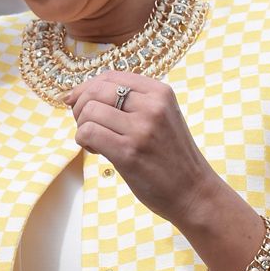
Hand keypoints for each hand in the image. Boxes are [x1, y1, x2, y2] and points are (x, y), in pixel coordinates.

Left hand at [66, 71, 221, 227]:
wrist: (195, 193)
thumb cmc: (169, 155)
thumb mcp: (159, 116)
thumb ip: (128, 101)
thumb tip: (75, 94)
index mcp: (159, 92)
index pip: (109, 76)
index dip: (86, 87)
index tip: (77, 101)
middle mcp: (152, 106)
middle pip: (95, 91)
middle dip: (80, 106)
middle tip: (85, 124)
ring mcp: (141, 129)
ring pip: (88, 111)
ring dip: (82, 126)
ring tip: (95, 141)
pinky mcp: (129, 152)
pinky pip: (88, 132)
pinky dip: (83, 140)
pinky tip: (96, 150)